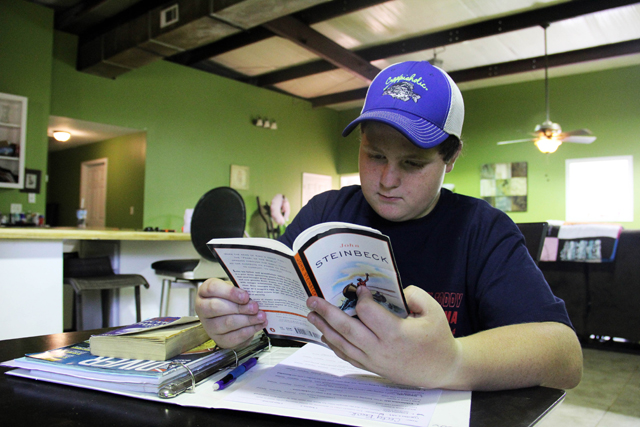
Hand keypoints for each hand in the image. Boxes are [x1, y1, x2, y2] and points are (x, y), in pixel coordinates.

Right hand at [195, 278, 266, 348]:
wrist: (231, 316)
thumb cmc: (232, 299)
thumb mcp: (234, 289)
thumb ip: (241, 290)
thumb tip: (255, 295)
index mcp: (205, 292)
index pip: (212, 289)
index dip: (230, 292)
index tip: (246, 296)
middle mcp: (203, 309)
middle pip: (217, 307)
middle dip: (239, 307)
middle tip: (255, 307)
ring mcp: (209, 326)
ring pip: (227, 323)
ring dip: (247, 320)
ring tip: (261, 316)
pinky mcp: (219, 340)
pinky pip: (234, 337)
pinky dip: (249, 331)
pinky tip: (258, 325)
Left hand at [306, 285, 460, 388]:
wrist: (441, 369)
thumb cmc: (437, 338)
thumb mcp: (432, 310)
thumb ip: (413, 294)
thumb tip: (391, 288)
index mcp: (396, 333)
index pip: (368, 312)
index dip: (360, 297)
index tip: (358, 288)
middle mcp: (381, 349)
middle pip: (347, 329)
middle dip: (327, 312)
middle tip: (312, 299)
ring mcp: (374, 360)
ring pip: (343, 344)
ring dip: (325, 328)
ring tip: (311, 315)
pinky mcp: (372, 367)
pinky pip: (348, 356)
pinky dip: (334, 346)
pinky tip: (325, 335)